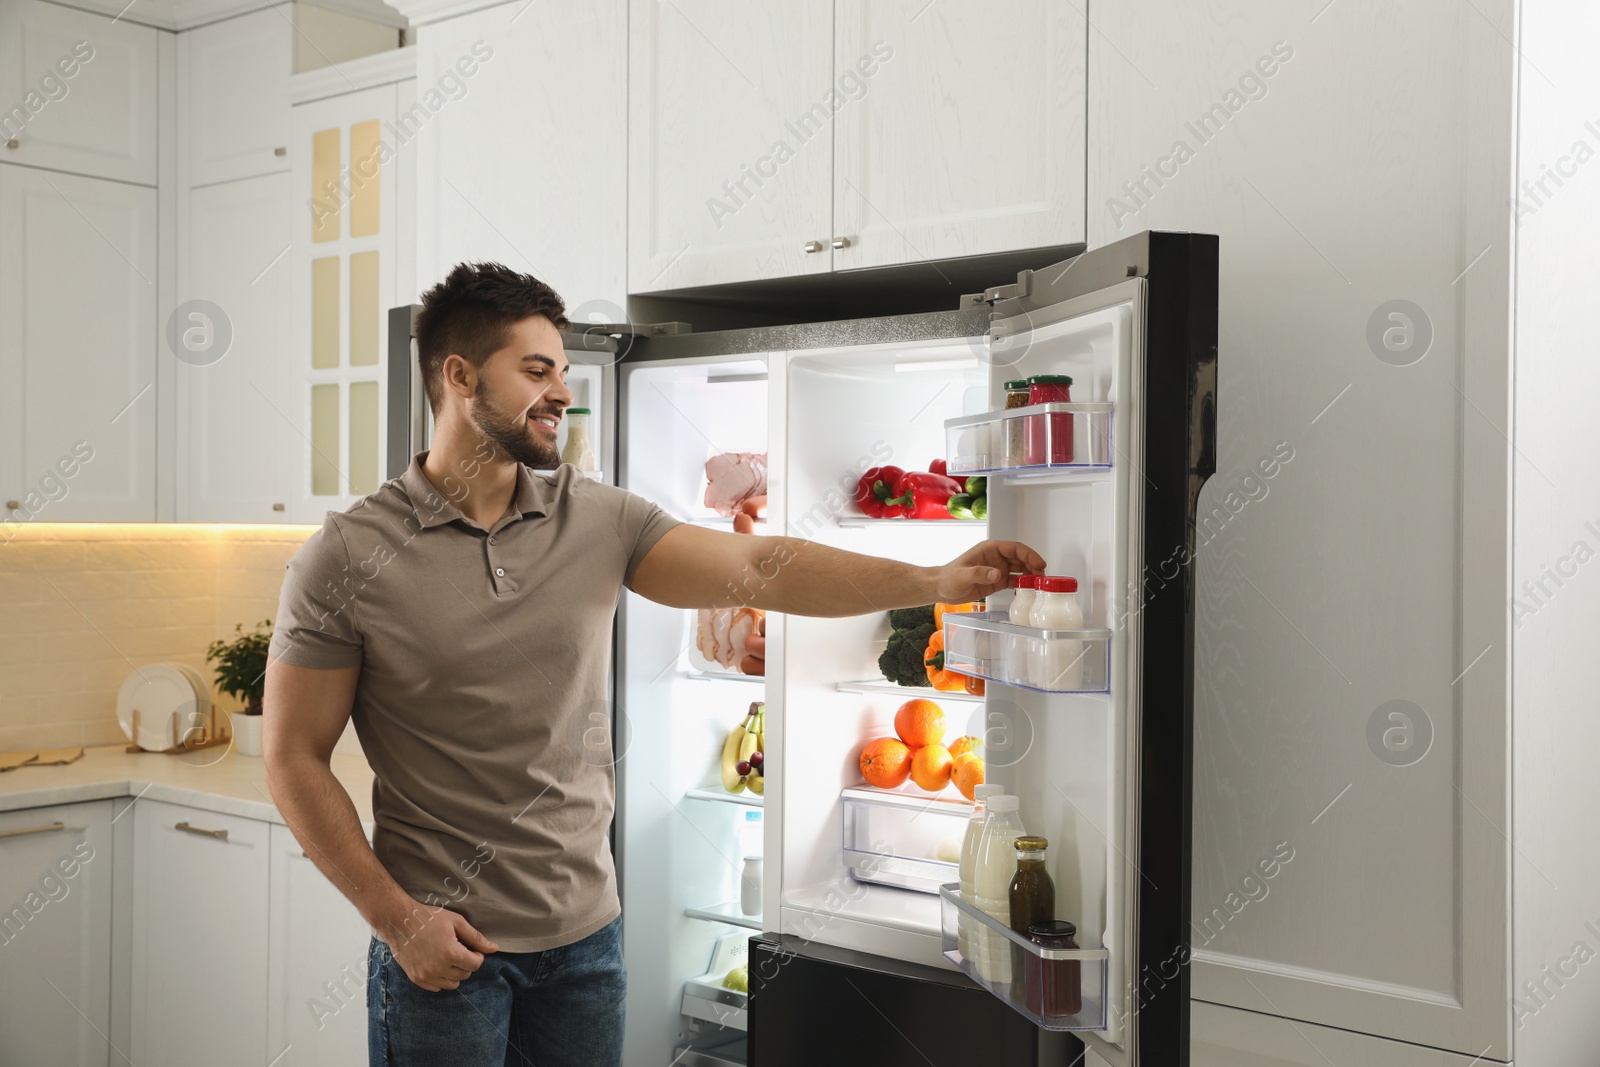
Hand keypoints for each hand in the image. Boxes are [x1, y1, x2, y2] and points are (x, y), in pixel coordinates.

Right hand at [383, 904, 498, 990]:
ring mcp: (426, 975)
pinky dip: (440, 979)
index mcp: (450, 953)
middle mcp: (438, 968)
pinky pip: (436, 987)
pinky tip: (437, 964)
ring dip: (454, 973)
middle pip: (465, 975)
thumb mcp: (456, 922)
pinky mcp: (416, 979)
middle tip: (458, 949)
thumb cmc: (428, 918)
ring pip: (452, 984)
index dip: (477, 956)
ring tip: (447, 957)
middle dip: (466, 963)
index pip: (475, 965)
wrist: (399, 921)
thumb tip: (494, 949)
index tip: (470, 948)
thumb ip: (476, 938)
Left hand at [936, 540, 1046, 602]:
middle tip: (1042, 578)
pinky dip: (1023, 585)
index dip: (1029, 555)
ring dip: (1030, 575)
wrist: (940, 589)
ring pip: (1020, 569)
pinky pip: (1014, 581)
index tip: (1039, 564)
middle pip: (1021, 558)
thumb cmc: (948, 578)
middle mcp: (996, 558)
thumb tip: (997, 574)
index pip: (1015, 548)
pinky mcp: (997, 581)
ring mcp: (997, 569)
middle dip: (1034, 566)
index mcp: (990, 550)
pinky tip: (1029, 591)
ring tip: (1039, 585)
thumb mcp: (962, 576)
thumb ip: (979, 574)